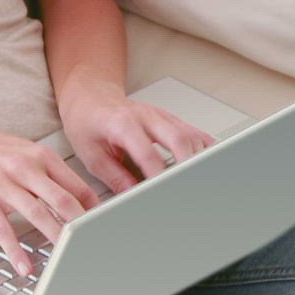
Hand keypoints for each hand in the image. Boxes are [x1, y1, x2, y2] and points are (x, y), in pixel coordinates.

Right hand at [0, 122, 101, 276]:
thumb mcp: (25, 149)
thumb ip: (49, 170)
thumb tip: (77, 195)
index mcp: (39, 155)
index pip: (74, 183)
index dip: (91, 205)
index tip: (102, 221)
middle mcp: (23, 167)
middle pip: (61, 199)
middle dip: (80, 223)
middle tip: (93, 240)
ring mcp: (3, 184)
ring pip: (36, 215)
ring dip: (55, 236)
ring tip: (67, 254)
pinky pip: (3, 230)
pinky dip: (15, 251)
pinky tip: (25, 266)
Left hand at [59, 82, 216, 196]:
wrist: (90, 97)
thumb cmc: (88, 122)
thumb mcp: (92, 155)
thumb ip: (115, 177)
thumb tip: (134, 197)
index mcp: (122, 124)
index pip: (147, 152)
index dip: (158, 175)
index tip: (163, 193)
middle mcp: (146, 116)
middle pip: (178, 137)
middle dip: (188, 164)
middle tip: (190, 187)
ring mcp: (160, 115)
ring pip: (190, 133)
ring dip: (198, 157)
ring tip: (200, 180)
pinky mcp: (169, 118)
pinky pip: (192, 131)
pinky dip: (202, 146)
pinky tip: (206, 162)